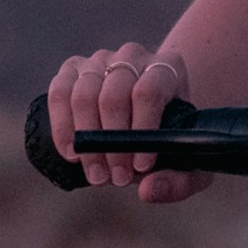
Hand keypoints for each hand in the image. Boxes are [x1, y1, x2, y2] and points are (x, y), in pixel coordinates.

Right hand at [46, 41, 199, 203]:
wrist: (152, 114)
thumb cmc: (173, 137)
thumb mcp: (189, 162)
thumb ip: (178, 181)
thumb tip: (147, 190)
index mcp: (168, 68)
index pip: (149, 91)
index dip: (142, 129)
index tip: (141, 166)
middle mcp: (132, 57)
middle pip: (113, 95)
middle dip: (112, 143)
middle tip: (116, 178)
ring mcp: (100, 60)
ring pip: (83, 94)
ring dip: (87, 141)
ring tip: (97, 174)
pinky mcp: (73, 70)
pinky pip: (59, 92)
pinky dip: (62, 127)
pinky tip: (72, 154)